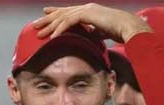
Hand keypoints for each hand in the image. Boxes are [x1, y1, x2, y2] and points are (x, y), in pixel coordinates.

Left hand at [35, 4, 150, 42]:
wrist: (129, 27)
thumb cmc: (120, 31)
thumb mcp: (104, 32)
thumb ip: (95, 32)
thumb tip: (91, 36)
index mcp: (89, 11)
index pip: (69, 11)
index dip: (56, 13)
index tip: (45, 14)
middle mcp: (86, 8)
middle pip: (62, 13)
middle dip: (47, 19)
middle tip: (35, 25)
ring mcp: (87, 10)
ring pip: (63, 17)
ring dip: (50, 26)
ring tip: (39, 33)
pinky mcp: (88, 14)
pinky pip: (69, 22)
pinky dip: (60, 29)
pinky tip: (52, 37)